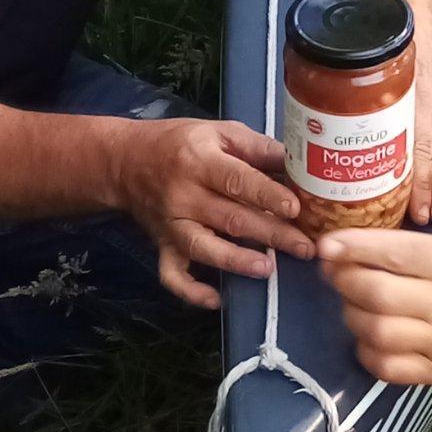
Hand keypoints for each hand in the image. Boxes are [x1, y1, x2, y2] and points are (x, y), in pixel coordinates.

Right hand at [111, 117, 314, 308]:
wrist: (126, 161)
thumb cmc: (182, 143)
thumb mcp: (219, 132)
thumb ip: (257, 148)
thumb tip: (297, 164)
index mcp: (200, 161)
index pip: (237, 180)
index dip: (267, 195)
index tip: (295, 208)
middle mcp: (183, 195)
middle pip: (231, 218)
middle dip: (271, 234)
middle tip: (305, 247)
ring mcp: (171, 224)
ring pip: (205, 248)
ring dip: (237, 261)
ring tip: (268, 268)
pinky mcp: (162, 246)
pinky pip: (173, 274)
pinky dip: (192, 291)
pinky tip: (217, 299)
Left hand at [321, 168, 431, 392]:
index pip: (396, 253)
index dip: (355, 247)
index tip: (328, 242)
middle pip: (376, 292)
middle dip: (344, 279)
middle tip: (332, 268)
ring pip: (376, 331)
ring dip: (352, 314)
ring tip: (350, 299)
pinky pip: (388, 368)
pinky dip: (367, 354)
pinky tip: (368, 337)